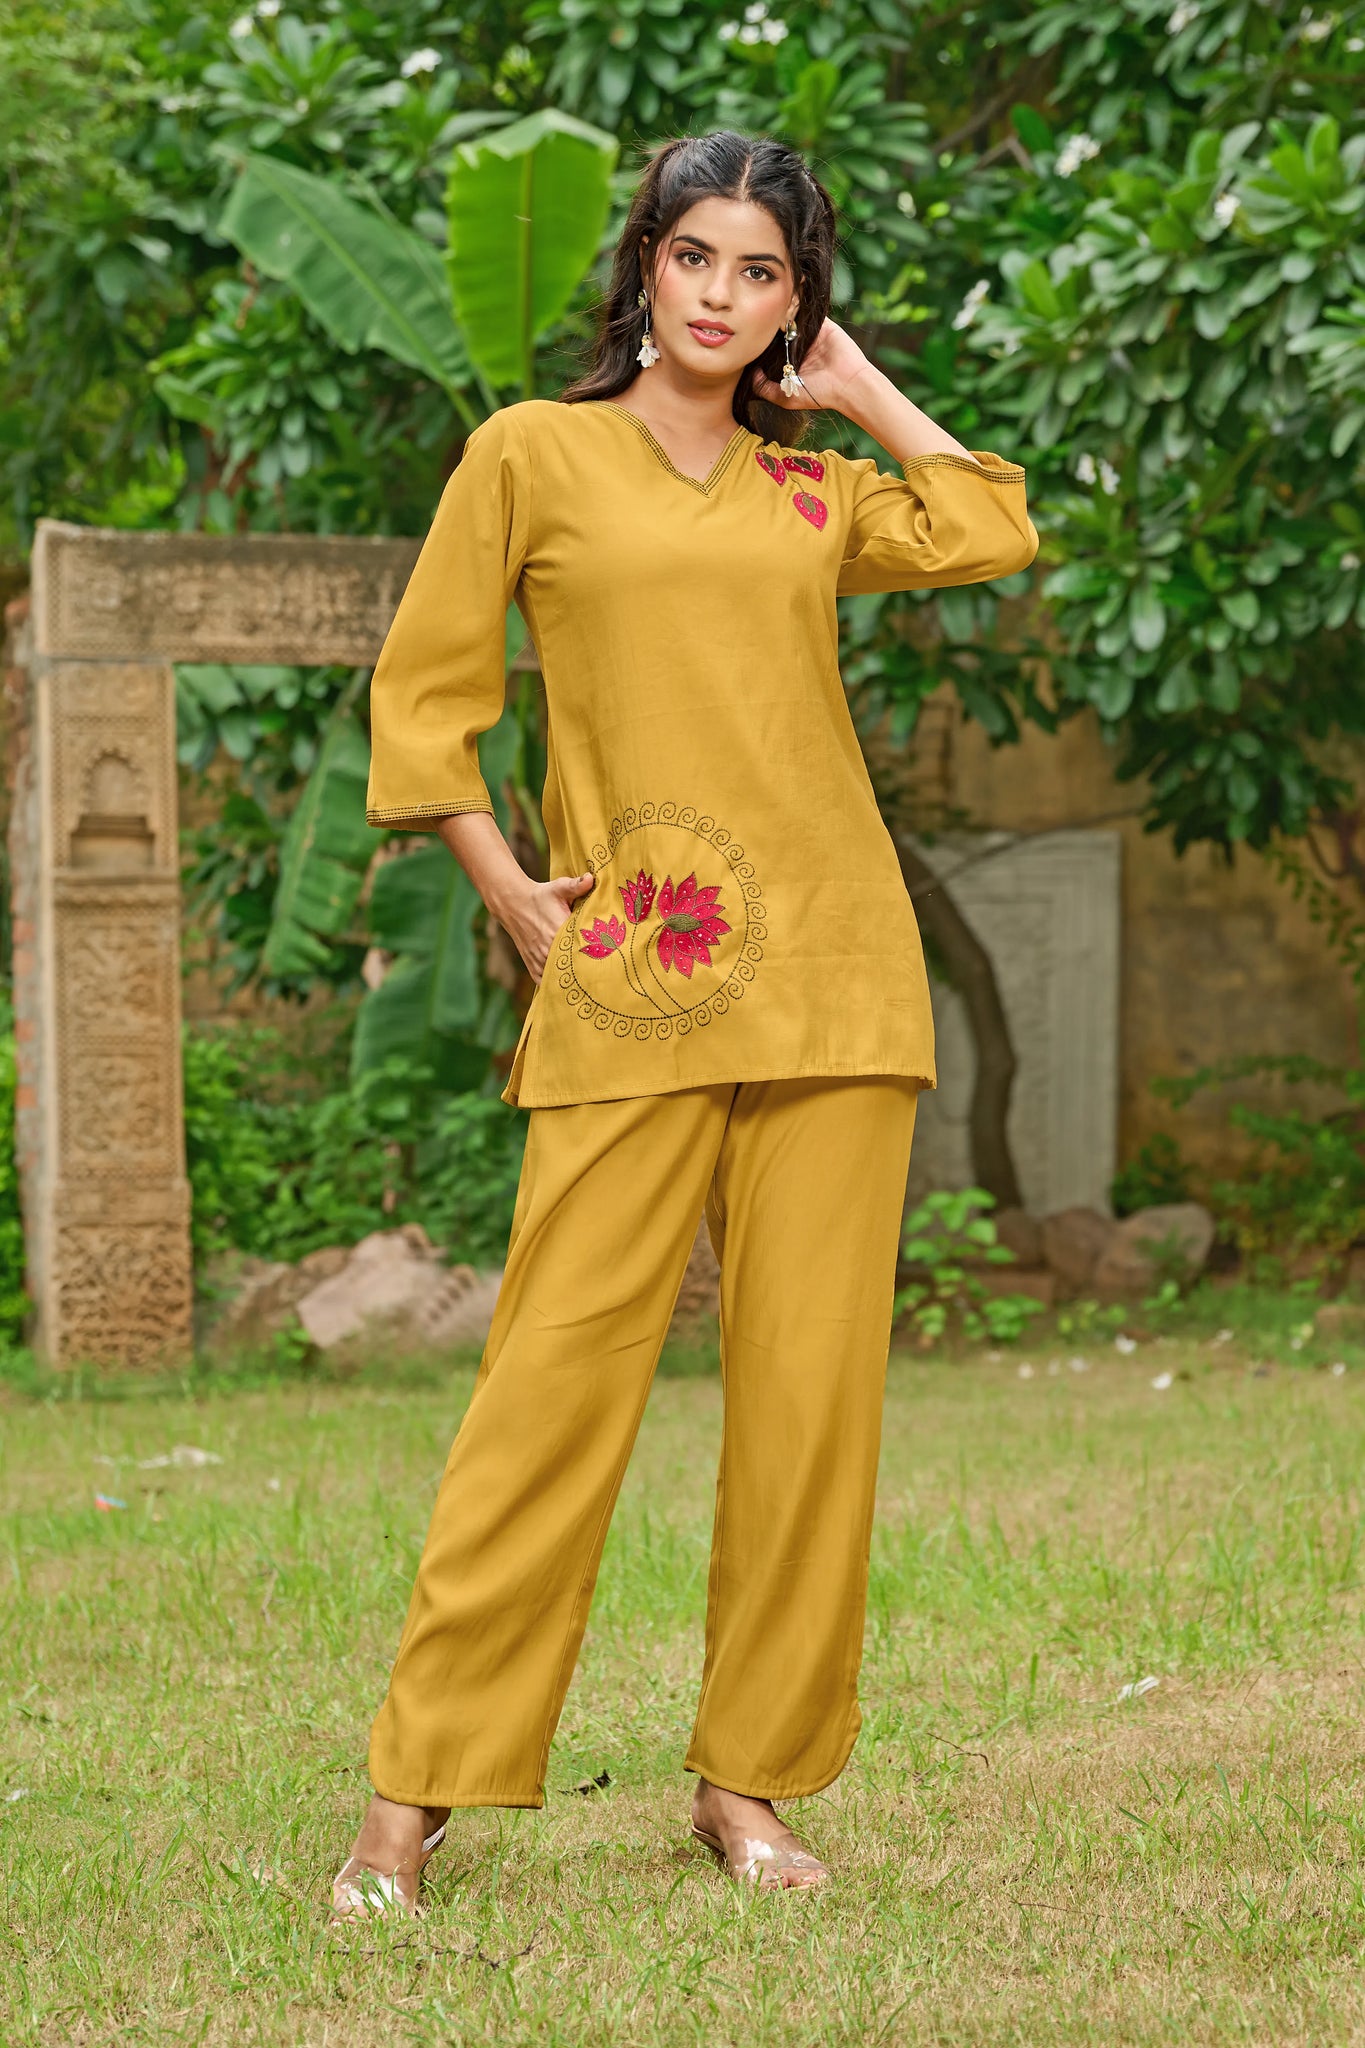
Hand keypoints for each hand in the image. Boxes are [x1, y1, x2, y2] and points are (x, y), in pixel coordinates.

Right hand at [500, 871, 594, 982]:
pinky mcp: (532, 965)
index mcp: (558, 932)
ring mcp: (539, 959)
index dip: (596, 955)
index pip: (582, 950)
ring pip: (560, 977)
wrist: (514, 904)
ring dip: (572, 978)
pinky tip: (568, 982)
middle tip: (603, 972)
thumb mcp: (558, 888)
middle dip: (586, 968)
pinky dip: (556, 983)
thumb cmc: (541, 895)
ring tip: (588, 980)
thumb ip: (576, 885)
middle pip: (574, 967)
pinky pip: (546, 982)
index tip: (607, 956)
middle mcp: (548, 949)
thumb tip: (591, 878)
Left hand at [750, 315, 871, 413]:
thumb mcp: (786, 398)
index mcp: (792, 363)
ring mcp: (812, 335)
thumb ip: (765, 389)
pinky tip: (785, 303)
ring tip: (766, 309)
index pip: (772, 349)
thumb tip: (751, 374)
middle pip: (780, 332)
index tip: (749, 339)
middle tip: (754, 321)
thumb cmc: (820, 394)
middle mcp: (801, 348)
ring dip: (782, 314)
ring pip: (793, 320)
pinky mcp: (823, 325)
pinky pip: (808, 312)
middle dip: (769, 327)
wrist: (848, 384)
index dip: (761, 344)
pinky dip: (799, 306)